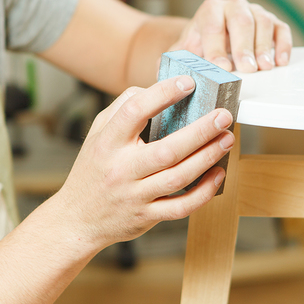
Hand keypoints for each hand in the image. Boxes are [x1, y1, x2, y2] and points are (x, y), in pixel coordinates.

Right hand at [55, 76, 234, 248]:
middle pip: (167, 150)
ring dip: (207, 157)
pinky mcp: (147, 217)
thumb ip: (122, 108)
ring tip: (226, 139)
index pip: (134, 112)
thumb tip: (155, 89)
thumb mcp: (97, 134)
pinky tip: (218, 174)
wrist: (77, 219)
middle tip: (223, 116)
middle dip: (200, 131)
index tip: (187, 83)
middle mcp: (121, 170)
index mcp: (107, 143)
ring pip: (178, 178)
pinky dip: (203, 192)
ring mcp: (135, 196)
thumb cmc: (92, 171)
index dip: (162, 94)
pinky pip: (181, 207)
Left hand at [169, 0, 292, 72]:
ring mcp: (254, 12)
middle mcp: (233, 6)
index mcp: (209, 10)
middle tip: (247, 69)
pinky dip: (283, 44)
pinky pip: (280, 29)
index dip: (216, 47)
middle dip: (244, 46)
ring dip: (264, 46)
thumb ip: (172, 63)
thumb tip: (168, 79)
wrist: (210, 39)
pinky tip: (280, 60)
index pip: (213, 25)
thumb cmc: (197, 48)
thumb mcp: (181, 53)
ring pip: (263, 22)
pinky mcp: (271, 22)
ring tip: (264, 67)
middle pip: (241, 20)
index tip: (221, 68)